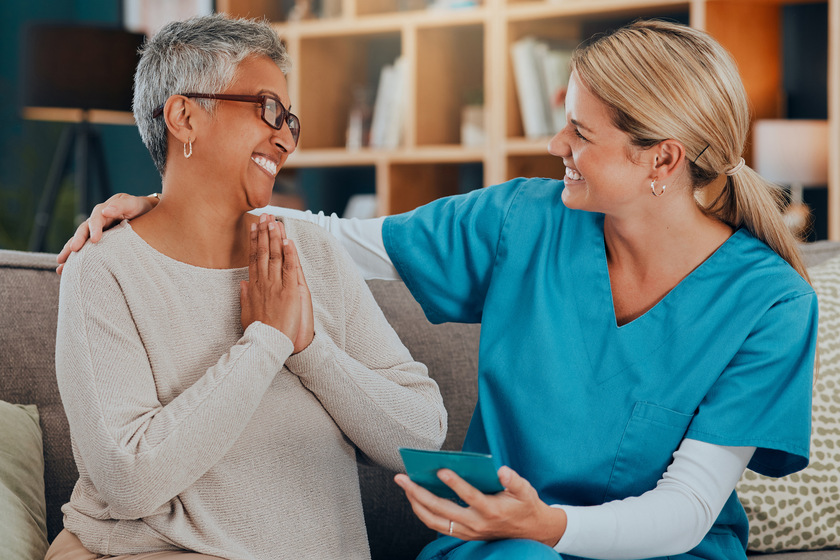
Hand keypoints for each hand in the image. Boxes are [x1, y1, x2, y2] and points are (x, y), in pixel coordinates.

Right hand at [56, 193, 157, 273]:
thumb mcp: (133, 204)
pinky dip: (76, 259)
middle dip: (76, 240)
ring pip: (80, 241)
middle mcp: (97, 221)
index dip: (95, 228)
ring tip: (60, 265)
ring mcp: (97, 232)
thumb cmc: (140, 208)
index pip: (96, 218)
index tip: (95, 240)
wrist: (145, 213)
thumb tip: (106, 211)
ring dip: (69, 252)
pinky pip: (86, 250)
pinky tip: (65, 270)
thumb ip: (121, 205)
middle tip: (73, 251)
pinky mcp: (99, 243)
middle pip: (83, 230)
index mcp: (105, 211)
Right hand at [240, 215, 310, 349]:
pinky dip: (288, 254)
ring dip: (275, 237)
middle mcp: (263, 282)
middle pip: (262, 252)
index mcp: (253, 286)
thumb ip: (245, 295)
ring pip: (274, 256)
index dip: (254, 240)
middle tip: (265, 215)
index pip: (253, 258)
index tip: (254, 226)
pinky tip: (287, 240)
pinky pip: (289, 268)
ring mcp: (276, 286)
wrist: (267, 344)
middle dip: (264, 232)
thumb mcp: (246, 311)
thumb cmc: (258, 331)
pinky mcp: (289, 291)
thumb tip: (242, 283)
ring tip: (274, 220)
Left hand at [394, 466, 566, 546]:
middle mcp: (476, 524)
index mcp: (492, 510)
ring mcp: (467, 531)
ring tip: (404, 486)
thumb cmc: (525, 506)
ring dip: (416, 503)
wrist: (531, 531)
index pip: (470, 497)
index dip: (456, 484)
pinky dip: (423, 512)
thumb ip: (514, 481)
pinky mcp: (463, 533)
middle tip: (403, 478)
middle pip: (442, 510)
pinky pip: (437, 525)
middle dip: (419, 493)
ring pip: (434, 521)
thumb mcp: (526, 491)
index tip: (441, 470)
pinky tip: (415, 497)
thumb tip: (502, 471)